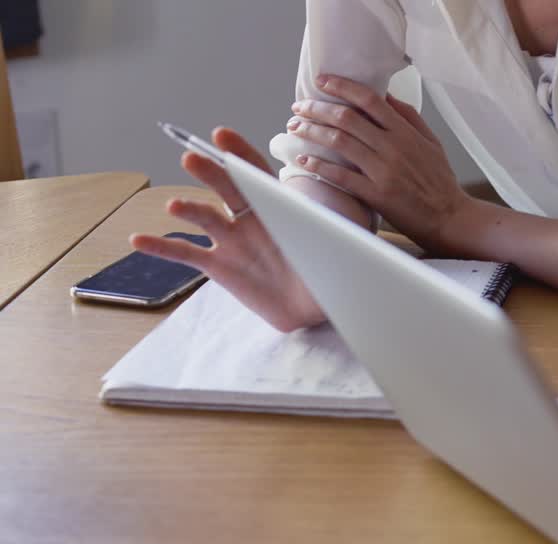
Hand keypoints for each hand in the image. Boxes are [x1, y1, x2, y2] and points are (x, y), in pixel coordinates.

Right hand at [131, 128, 324, 331]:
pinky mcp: (218, 266)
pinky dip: (160, 246)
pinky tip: (138, 239)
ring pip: (205, 217)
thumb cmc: (324, 270)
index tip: (221, 134)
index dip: (239, 153)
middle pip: (226, 188)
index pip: (256, 174)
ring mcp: (231, 240)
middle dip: (210, 172)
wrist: (314, 307)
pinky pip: (185, 253)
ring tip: (175, 206)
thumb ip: (326, 230)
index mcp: (278, 206)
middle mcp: (250, 217)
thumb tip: (333, 222)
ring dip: (188, 208)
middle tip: (192, 158)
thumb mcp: (331, 247)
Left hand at [288, 74, 471, 248]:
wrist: (451, 217)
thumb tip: (386, 96)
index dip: (342, 86)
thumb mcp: (432, 142)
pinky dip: (319, 165)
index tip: (322, 81)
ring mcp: (383, 171)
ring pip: (339, 142)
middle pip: (347, 118)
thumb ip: (409, 118)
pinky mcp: (376, 194)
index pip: (369, 99)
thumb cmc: (441, 182)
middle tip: (299, 107)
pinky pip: (341, 175)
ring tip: (295, 128)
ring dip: (312, 132)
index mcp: (405, 132)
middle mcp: (393, 147)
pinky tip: (304, 160)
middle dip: (317, 108)